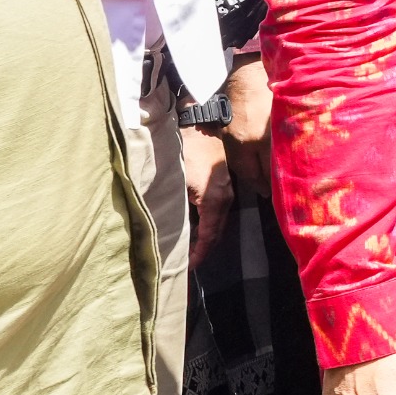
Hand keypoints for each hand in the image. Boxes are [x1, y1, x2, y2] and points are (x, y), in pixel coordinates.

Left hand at [181, 125, 233, 268]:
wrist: (200, 126)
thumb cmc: (185, 154)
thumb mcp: (177, 184)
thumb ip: (176, 208)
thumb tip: (167, 231)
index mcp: (214, 204)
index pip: (209, 238)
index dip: (199, 255)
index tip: (189, 268)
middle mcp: (226, 200)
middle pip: (217, 233)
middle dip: (205, 249)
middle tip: (188, 261)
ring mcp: (227, 191)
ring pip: (219, 222)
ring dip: (207, 236)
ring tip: (190, 246)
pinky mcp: (224, 184)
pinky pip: (218, 212)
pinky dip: (209, 223)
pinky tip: (196, 224)